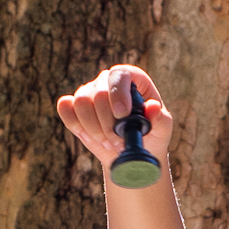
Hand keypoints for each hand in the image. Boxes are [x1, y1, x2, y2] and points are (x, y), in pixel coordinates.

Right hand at [56, 64, 172, 171]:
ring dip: (94, 129)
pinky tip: (89, 137)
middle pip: (98, 92)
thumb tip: (153, 107)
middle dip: (107, 123)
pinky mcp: (75, 106)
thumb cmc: (151, 136)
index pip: (119, 74)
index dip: (118, 94)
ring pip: (81, 102)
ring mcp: (90, 92)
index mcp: (132, 79)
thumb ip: (161, 119)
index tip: (122, 116)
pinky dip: (75, 125)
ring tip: (109, 144)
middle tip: (119, 143)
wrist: (133, 153)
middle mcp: (108, 81)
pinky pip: (65, 108)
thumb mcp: (162, 130)